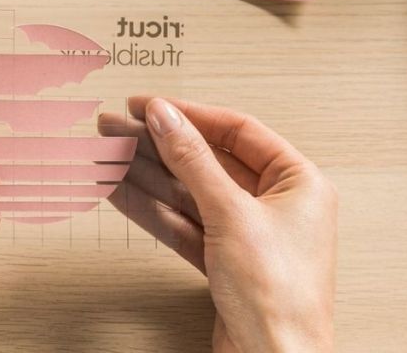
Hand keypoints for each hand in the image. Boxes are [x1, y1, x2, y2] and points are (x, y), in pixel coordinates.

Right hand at [99, 97, 336, 352]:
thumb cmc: (281, 300)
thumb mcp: (231, 213)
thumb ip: (192, 159)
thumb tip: (166, 116)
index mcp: (298, 183)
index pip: (237, 130)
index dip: (189, 114)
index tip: (150, 106)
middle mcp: (275, 204)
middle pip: (205, 160)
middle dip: (157, 145)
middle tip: (118, 128)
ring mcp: (246, 233)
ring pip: (186, 191)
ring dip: (144, 174)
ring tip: (108, 155)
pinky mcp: (221, 259)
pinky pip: (180, 221)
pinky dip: (149, 207)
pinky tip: (119, 190)